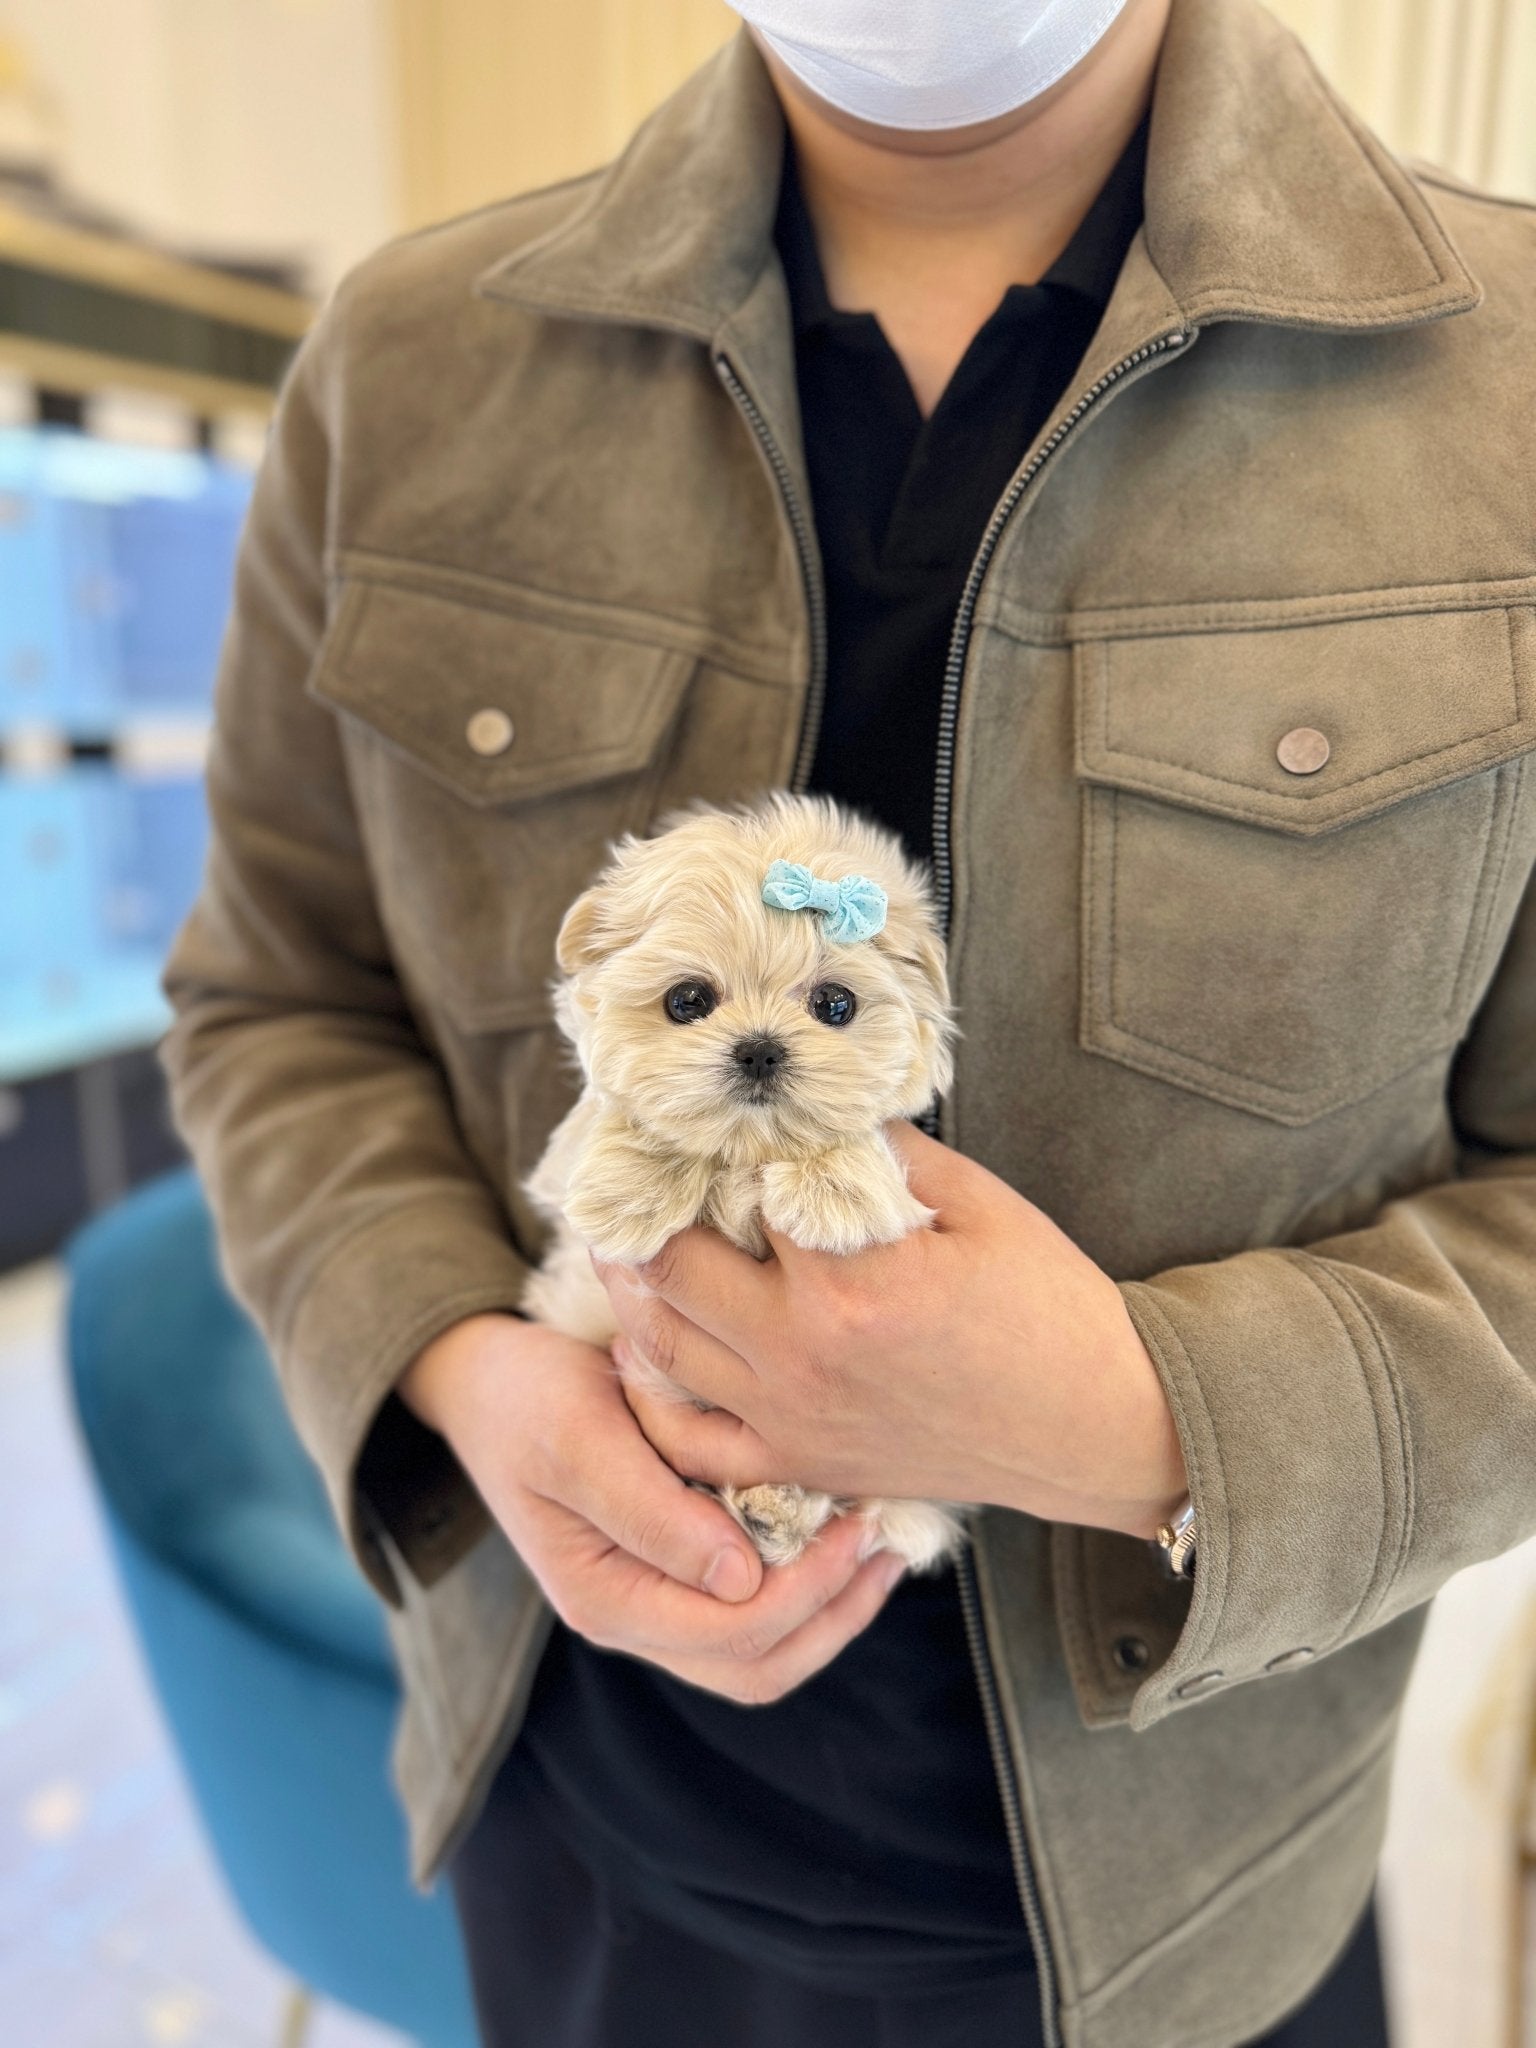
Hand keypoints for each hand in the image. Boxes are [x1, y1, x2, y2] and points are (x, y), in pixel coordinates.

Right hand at [397, 1313, 907, 1702]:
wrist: (490, 1382)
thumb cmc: (529, 1399)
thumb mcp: (578, 1437)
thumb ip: (651, 1512)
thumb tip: (741, 1578)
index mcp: (604, 1598)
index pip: (732, 1634)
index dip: (806, 1589)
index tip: (855, 1522)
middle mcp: (634, 1617)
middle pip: (758, 1664)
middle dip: (833, 1612)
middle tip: (885, 1539)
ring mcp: (656, 1600)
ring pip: (764, 1651)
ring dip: (831, 1608)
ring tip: (882, 1542)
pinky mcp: (677, 1569)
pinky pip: (754, 1609)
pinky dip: (809, 1584)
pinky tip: (844, 1530)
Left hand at [598, 1123, 1187, 1540]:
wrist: (1096, 1426)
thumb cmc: (1049, 1309)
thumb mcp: (980, 1204)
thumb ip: (889, 1153)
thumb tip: (821, 1112)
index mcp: (848, 1279)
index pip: (738, 1193)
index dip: (713, 1152)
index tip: (698, 1125)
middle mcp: (802, 1352)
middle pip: (672, 1267)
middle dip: (647, 1216)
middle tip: (636, 1179)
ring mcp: (793, 1417)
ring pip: (662, 1350)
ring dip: (631, 1293)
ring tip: (621, 1248)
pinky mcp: (801, 1464)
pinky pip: (691, 1445)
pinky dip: (652, 1402)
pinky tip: (646, 1355)